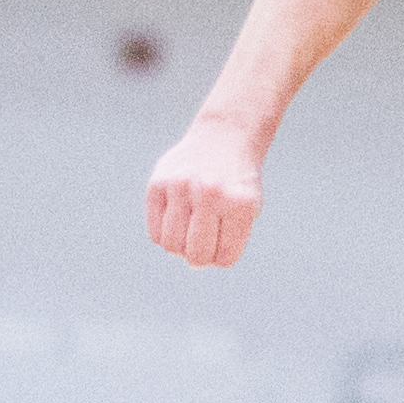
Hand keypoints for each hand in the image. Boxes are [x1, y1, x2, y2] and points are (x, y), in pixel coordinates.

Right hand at [147, 115, 264, 268]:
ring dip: (180, 248)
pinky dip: (164, 236)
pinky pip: (155, 231)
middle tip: (203, 243)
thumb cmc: (237, 182)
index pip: (224, 257)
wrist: (224, 137)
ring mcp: (181, 187)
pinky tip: (176, 223)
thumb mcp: (248, 209)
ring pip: (171, 245)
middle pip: (196, 255)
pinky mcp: (158, 184)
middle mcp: (209, 194)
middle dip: (199, 258)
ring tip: (189, 233)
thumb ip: (228, 241)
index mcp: (238, 204)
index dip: (222, 257)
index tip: (223, 243)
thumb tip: (194, 265)